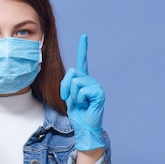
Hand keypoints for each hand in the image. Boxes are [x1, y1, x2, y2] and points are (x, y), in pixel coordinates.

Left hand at [60, 34, 104, 150]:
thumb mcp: (68, 96)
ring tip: (79, 103)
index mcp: (83, 80)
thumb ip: (68, 83)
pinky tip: (85, 105)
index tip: (84, 36)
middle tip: (69, 99)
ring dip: (72, 96)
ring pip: (75, 82)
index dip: (83, 49)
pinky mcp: (99, 93)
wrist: (84, 127)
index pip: (82, 62)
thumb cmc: (77, 113)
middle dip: (65, 87)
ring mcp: (96, 86)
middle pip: (71, 73)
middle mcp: (91, 81)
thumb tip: (71, 74)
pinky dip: (79, 100)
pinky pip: (81, 91)